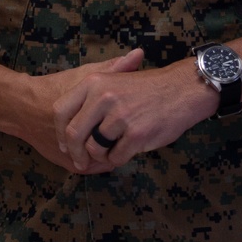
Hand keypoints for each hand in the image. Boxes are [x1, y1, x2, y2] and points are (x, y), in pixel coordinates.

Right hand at [13, 48, 145, 171]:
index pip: (119, 126)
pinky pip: (90, 167)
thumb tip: (139, 53)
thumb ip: (111, 68)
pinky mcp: (65, 162)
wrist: (23, 108)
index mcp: (84, 112)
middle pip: (111, 146)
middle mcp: (77, 136)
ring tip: (123, 143)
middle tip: (134, 133)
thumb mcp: (84, 76)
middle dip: (123, 142)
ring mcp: (71, 153)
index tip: (139, 116)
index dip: (131, 122)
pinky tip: (107, 153)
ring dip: (112, 154)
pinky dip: (100, 162)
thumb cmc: (57, 87)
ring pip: (101, 161)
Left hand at [54, 53, 217, 171]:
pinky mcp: (135, 134)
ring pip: (94, 148)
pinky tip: (128, 149)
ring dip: (101, 155)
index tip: (65, 145)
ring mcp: (120, 116)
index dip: (59, 132)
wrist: (182, 90)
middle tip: (81, 161)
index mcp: (94, 82)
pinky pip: (115, 157)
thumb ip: (90, 99)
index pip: (60, 110)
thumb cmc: (147, 88)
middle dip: (76, 153)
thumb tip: (67, 131)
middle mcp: (103, 97)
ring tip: (114, 149)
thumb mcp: (115, 80)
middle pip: (73, 134)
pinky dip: (119, 158)